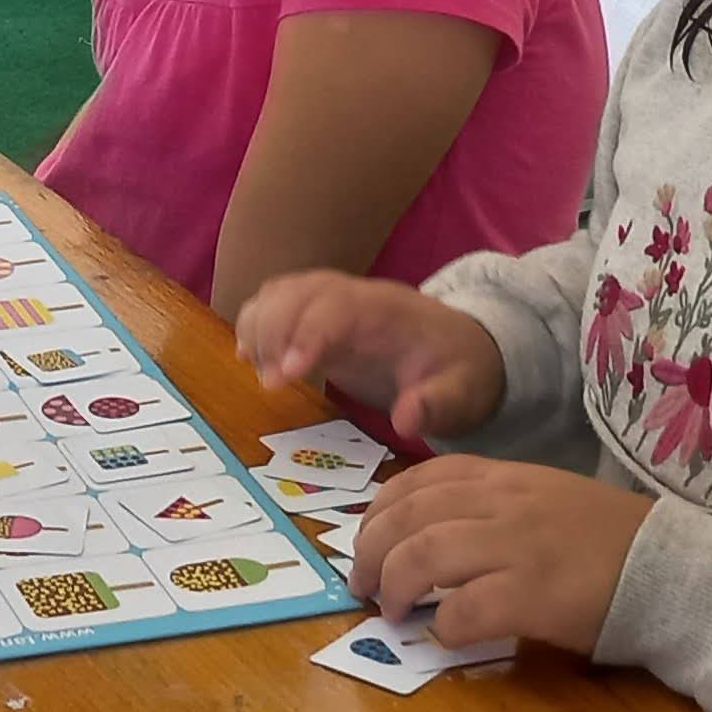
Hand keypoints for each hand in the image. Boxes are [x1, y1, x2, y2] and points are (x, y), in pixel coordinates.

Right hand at [235, 272, 503, 446]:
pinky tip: (249, 358)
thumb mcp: (461, 393)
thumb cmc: (458, 371)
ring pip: (281, 292)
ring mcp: (333, 301)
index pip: (337, 306)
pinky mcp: (318, 316)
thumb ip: (436, 404)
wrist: (462, 349)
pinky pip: (277, 303)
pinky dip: (255, 323)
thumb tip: (406, 420)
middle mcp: (355, 295)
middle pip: (299, 291)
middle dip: (272, 330)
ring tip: (257, 371)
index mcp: (388, 310)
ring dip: (259, 325)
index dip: (306, 334)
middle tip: (270, 383)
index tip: (285, 376)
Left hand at [347, 455, 651, 653]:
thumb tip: (430, 539)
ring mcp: (519, 546)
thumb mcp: (546, 501)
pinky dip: (443, 624)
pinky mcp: (534, 594)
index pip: (422, 479)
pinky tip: (445, 634)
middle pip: (410, 516)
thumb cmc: (610, 543)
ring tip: (390, 612)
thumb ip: (493, 509)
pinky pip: (465, 608)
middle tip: (361, 584)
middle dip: (371, 551)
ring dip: (394, 586)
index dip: (381, 510)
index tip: (366, 540)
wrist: (671, 570)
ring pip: (425, 554)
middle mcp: (506, 504)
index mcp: (507, 479)